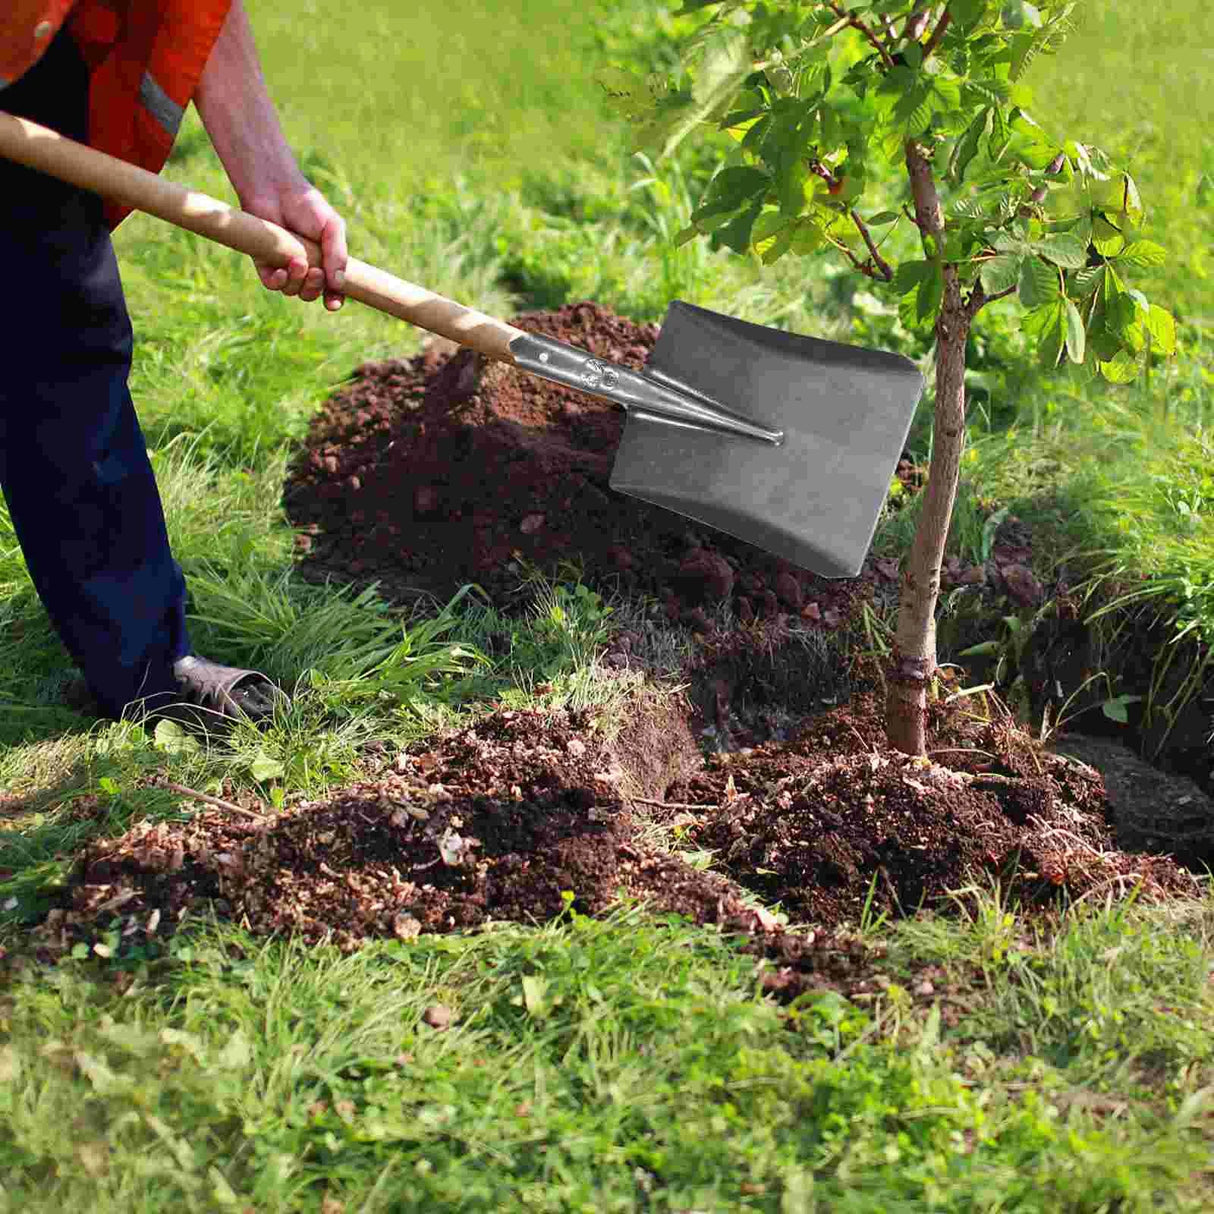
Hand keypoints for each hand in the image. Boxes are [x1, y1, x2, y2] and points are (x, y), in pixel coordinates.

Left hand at [242, 179, 346, 310]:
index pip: (331, 290)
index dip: (333, 300)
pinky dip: (278, 282)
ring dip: (297, 282)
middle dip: (315, 289)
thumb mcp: (332, 228)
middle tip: (316, 272)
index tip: (333, 302)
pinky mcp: (264, 262)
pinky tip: (282, 271)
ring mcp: (283, 266)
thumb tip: (338, 285)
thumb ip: (338, 255)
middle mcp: (305, 268)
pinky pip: (272, 284)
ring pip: (292, 291)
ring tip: (298, 262)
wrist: (276, 189)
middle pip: (310, 294)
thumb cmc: (307, 206)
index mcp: (324, 262)